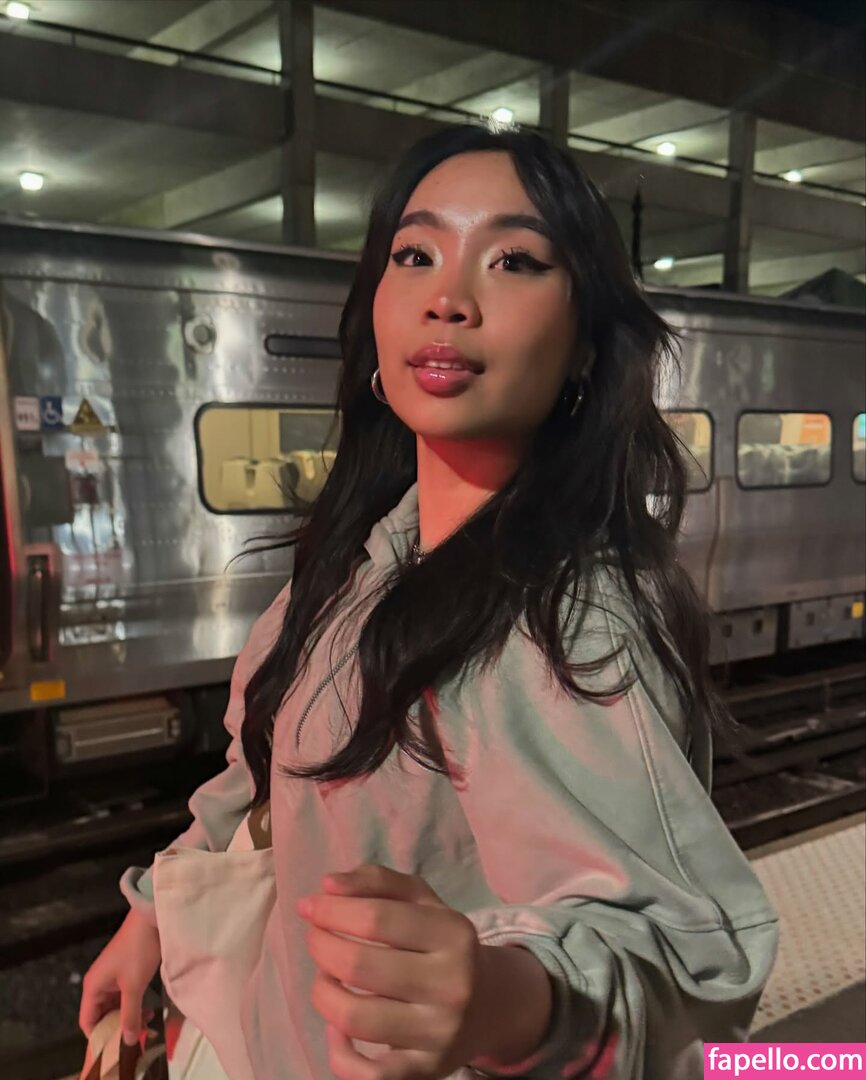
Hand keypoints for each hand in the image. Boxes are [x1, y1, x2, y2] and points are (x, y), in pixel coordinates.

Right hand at [79, 909, 160, 1046]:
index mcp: (93, 987)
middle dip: (116, 1028)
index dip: (99, 1037)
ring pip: (115, 1007)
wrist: (150, 919)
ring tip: (146, 1025)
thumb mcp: (134, 986)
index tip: (116, 1047)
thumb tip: (128, 1041)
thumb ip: (130, 1015)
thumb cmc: (138, 951)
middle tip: (135, 1038)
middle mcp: (98, 983)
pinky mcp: (124, 972)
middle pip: (101, 1016)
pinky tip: (147, 1012)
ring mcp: (111, 977)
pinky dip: (133, 1006)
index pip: (87, 1022)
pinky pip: (124, 996)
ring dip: (127, 1017)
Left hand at [297, 864, 488, 1079]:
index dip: (331, 910)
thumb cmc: (443, 944)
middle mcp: (451, 983)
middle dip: (320, 946)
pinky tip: (337, 1027)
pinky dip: (338, 1051)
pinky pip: (366, 1074)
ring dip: (322, 992)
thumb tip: (327, 886)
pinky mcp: (426, 1071)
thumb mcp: (422, 901)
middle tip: (314, 937)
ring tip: (325, 976)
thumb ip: (377, 881)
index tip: (309, 906)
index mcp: (452, 933)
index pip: (376, 918)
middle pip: (358, 966)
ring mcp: (438, 1032)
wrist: (492, 1005)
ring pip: (354, 1018)